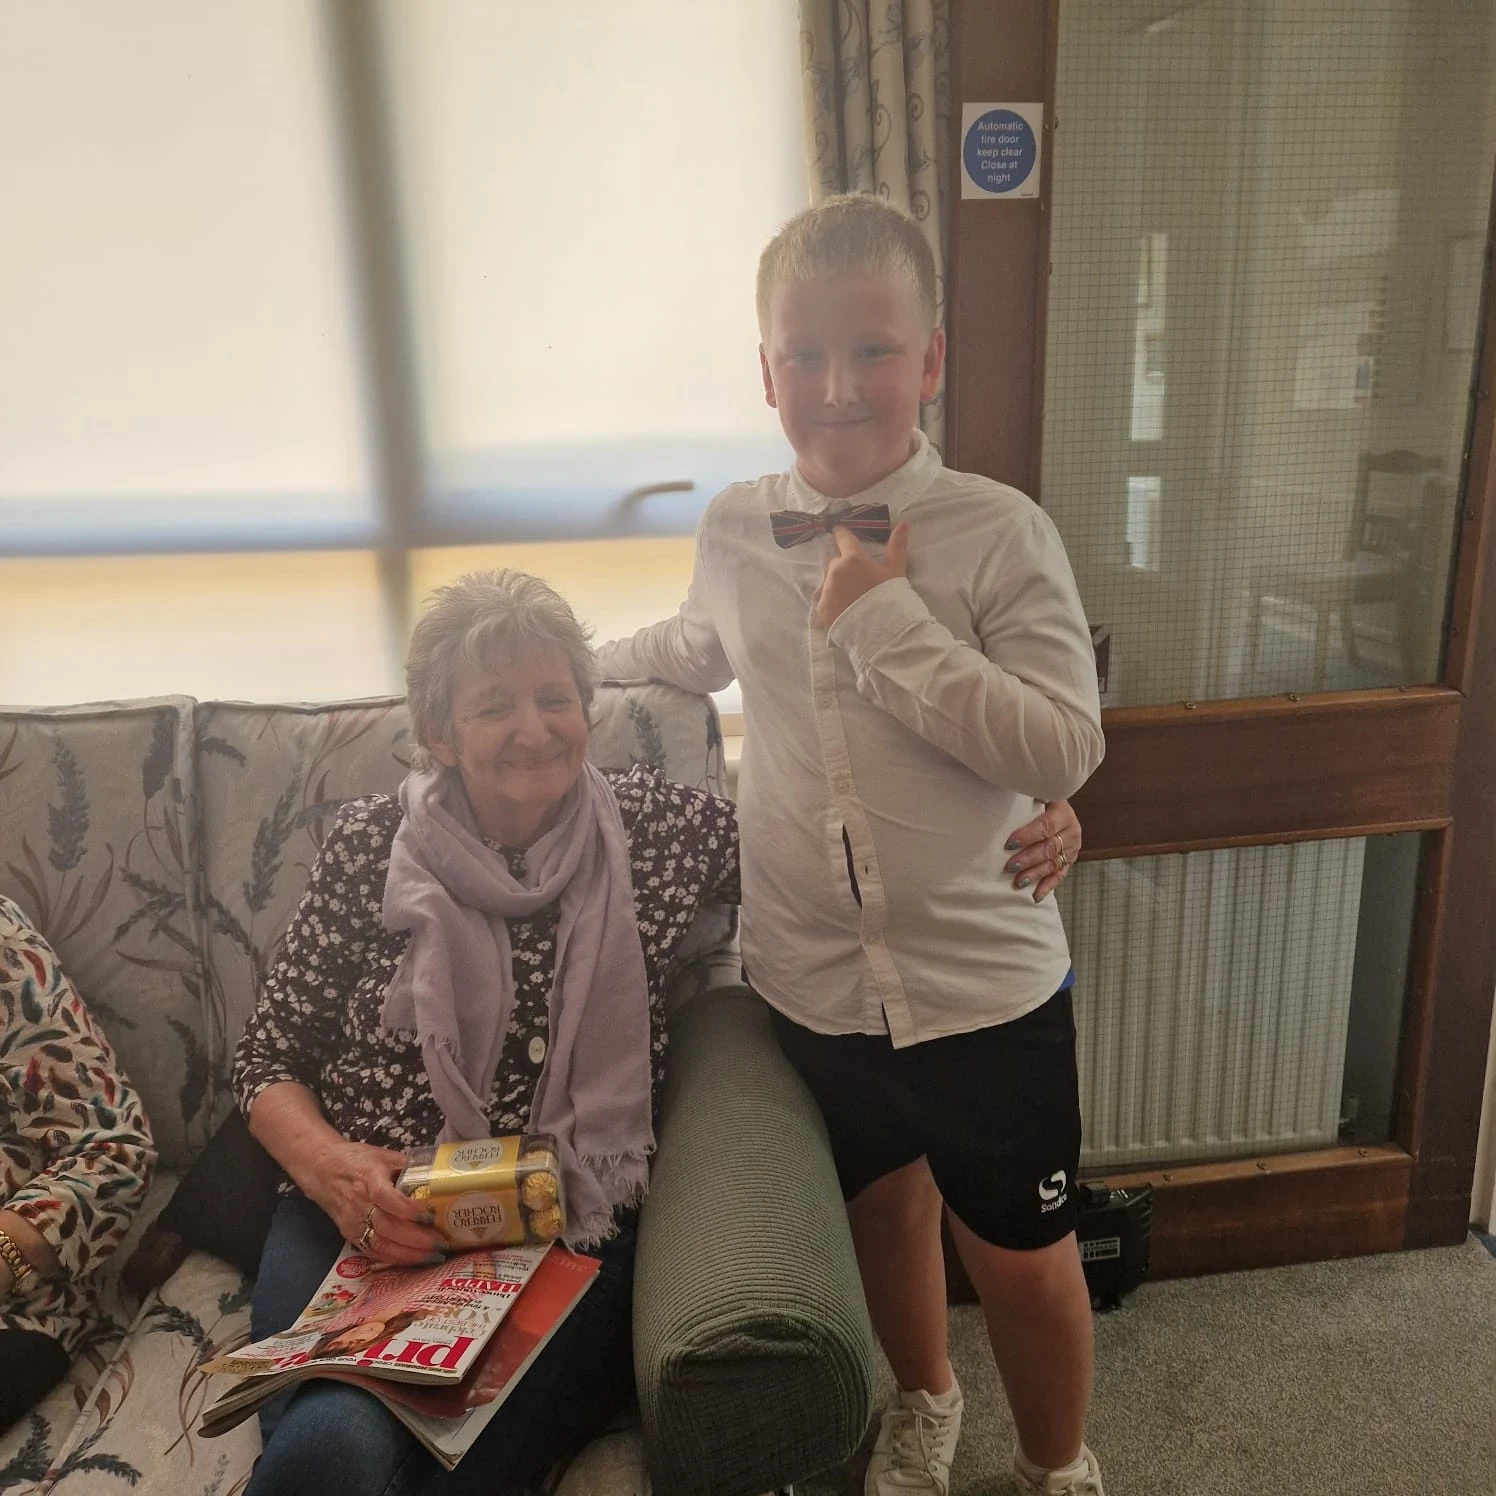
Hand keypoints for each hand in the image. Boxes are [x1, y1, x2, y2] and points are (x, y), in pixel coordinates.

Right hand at [301, 1139, 445, 1266]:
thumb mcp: (384, 1156)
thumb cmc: (357, 1160)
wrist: (322, 1170)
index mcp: (368, 1178)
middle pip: (386, 1226)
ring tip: (433, 1256)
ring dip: (408, 1254)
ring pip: (380, 1244)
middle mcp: (359, 1203)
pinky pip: (373, 1251)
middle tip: (440, 1242)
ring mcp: (353, 1222)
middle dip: (415, 1239)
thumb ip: (407, 1167)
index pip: (386, 1197)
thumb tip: (437, 1177)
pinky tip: (413, 1261)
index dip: (407, 1209)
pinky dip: (394, 1258)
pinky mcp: (350, 1235)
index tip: (429, 1215)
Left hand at [815, 521, 910, 627]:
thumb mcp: (897, 572)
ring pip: (830, 581)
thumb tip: (904, 523)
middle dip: (844, 566)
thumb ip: (897, 546)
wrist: (882, 632)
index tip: (838, 529)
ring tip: (854, 599)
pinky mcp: (822, 608)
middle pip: (836, 562)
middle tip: (859, 580)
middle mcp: (835, 571)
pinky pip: (826, 599)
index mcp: (853, 558)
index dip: (841, 533)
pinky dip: (833, 602)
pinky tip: (846, 609)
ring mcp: (827, 590)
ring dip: (838, 585)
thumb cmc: (891, 599)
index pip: (842, 538)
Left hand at [1004, 799, 1081, 902]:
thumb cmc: (1039, 799)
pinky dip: (1047, 887)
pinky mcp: (1069, 861)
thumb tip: (1004, 795)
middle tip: (1010, 866)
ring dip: (1035, 874)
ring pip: (1054, 864)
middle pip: (1049, 848)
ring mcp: (1071, 848)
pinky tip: (1035, 896)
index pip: (1046, 826)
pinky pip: (1059, 876)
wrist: (1056, 806)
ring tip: (1019, 882)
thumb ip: (1026, 798)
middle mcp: (1071, 831)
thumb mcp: (1037, 793)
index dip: (1028, 836)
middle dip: (1028, 859)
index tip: (1009, 843)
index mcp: (1063, 813)